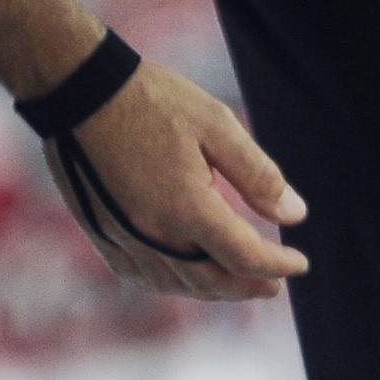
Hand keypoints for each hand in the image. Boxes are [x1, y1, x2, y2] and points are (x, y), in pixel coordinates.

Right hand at [47, 59, 309, 300]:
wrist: (78, 89)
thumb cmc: (153, 101)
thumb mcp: (218, 126)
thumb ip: (259, 176)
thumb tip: (295, 216)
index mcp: (188, 208)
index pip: (245, 257)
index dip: (278, 266)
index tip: (301, 264)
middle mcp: (154, 233)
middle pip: (212, 281)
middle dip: (248, 286)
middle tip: (274, 284)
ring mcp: (123, 237)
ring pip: (176, 284)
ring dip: (213, 290)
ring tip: (238, 282)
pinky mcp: (100, 233)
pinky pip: (140, 275)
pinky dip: (171, 283)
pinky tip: (185, 277)